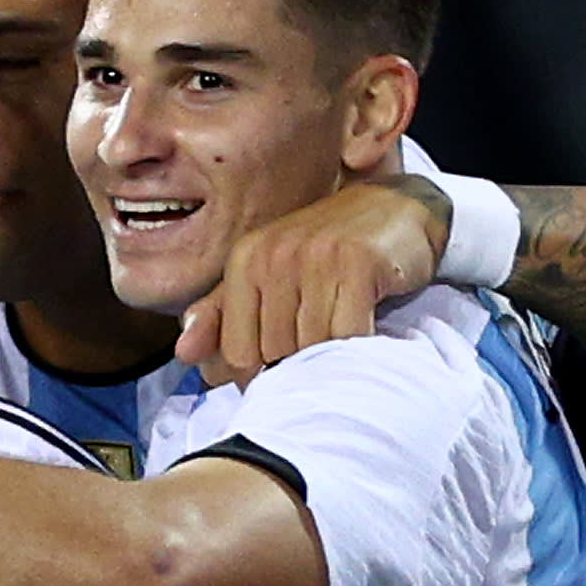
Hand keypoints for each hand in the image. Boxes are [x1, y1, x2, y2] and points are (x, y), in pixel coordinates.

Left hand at [176, 175, 448, 385]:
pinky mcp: (358, 264)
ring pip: (312, 347)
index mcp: (245, 261)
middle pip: (275, 354)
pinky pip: (350, 334)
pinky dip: (361, 345)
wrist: (399, 210)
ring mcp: (316, 257)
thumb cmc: (329, 253)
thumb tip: (186, 356)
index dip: (261, 376)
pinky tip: (369, 331)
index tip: (287, 368)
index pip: (238, 352)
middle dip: (301, 367)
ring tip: (347, 340)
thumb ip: (224, 317)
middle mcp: (274, 255)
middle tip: (325, 353)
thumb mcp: (271, 278)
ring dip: (333, 357)